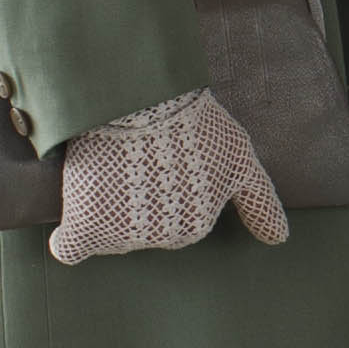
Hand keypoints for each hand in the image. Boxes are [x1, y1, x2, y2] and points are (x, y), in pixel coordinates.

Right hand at [48, 91, 289, 262]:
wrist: (140, 98)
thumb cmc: (192, 124)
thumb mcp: (239, 159)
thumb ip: (259, 202)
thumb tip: (278, 240)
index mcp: (196, 224)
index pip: (175, 222)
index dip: (166, 187)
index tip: (162, 159)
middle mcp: (164, 239)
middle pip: (142, 229)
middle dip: (139, 199)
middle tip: (135, 158)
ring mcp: (125, 236)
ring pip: (109, 233)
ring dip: (106, 205)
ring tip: (111, 166)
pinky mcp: (86, 228)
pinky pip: (71, 249)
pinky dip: (70, 240)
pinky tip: (70, 227)